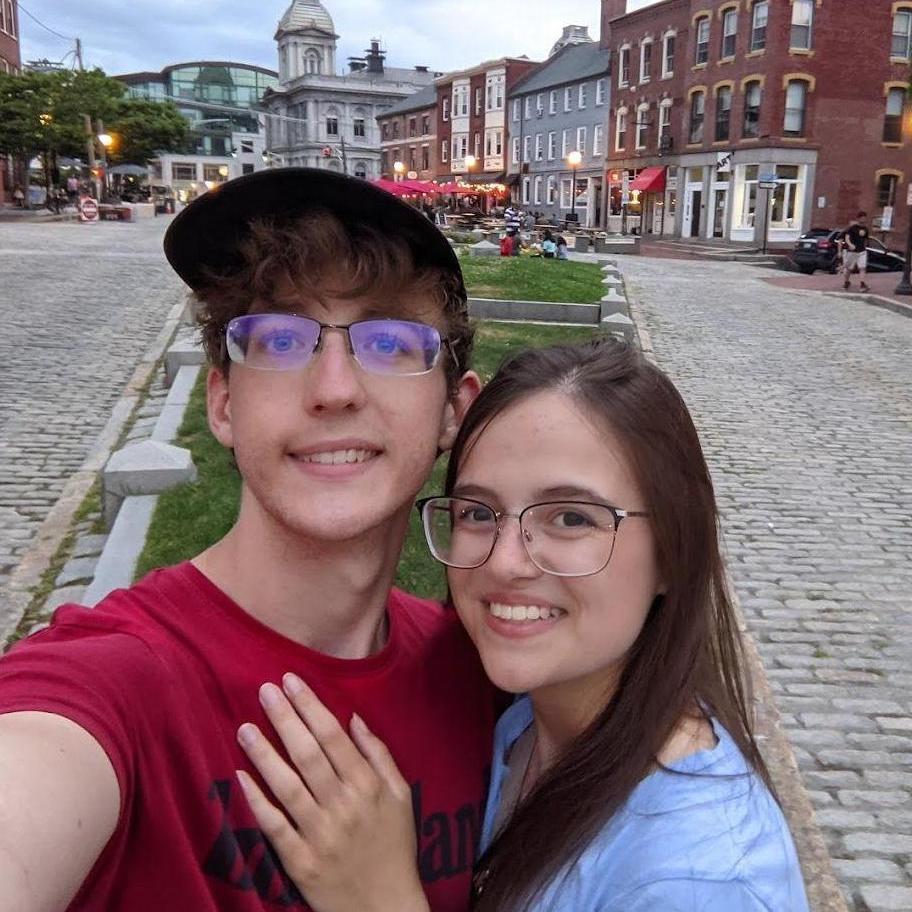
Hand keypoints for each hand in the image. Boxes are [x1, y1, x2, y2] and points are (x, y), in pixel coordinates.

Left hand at [236, 674, 428, 911]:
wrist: (386, 907)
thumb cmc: (395, 846)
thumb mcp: (400, 796)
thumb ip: (379, 754)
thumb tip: (354, 718)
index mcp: (367, 786)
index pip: (334, 737)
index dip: (311, 706)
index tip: (292, 681)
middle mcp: (343, 806)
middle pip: (309, 754)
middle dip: (286, 719)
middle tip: (265, 690)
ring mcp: (320, 834)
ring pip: (288, 787)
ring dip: (265, 754)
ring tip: (245, 726)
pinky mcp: (300, 862)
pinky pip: (275, 827)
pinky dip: (257, 802)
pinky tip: (240, 777)